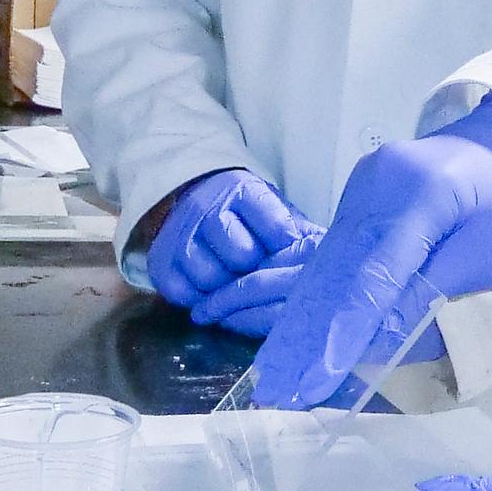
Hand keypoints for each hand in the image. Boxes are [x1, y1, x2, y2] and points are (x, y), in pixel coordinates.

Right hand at [139, 169, 314, 318]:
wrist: (187, 198)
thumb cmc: (242, 214)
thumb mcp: (270, 210)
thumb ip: (298, 231)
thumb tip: (332, 255)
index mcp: (241, 191)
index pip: (276, 229)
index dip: (285, 248)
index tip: (287, 252)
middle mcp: (205, 209)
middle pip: (243, 257)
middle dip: (254, 269)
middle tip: (255, 269)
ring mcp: (179, 236)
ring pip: (212, 279)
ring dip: (227, 288)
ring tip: (231, 279)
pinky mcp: (160, 263)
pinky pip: (184, 294)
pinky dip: (199, 298)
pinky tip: (209, 288)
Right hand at [245, 96, 491, 408]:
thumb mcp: (485, 256)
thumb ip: (433, 295)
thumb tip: (377, 341)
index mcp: (420, 192)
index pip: (376, 271)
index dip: (347, 325)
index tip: (321, 372)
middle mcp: (375, 185)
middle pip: (339, 268)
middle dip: (312, 332)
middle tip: (282, 386)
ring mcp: (358, 190)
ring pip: (327, 263)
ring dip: (304, 318)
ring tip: (278, 370)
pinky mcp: (352, 201)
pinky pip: (332, 254)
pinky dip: (317, 295)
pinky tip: (296, 332)